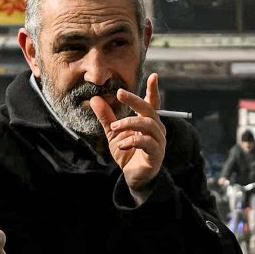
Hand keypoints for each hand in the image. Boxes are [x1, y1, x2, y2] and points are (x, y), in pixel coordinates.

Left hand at [94, 73, 167, 196]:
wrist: (132, 177)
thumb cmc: (127, 153)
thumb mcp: (114, 133)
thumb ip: (107, 117)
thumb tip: (95, 99)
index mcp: (148, 121)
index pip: (152, 103)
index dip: (153, 90)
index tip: (153, 76)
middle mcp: (156, 129)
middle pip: (149, 110)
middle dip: (134, 100)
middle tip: (120, 94)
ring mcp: (159, 142)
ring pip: (148, 124)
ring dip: (129, 123)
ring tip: (115, 127)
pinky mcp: (156, 154)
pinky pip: (147, 143)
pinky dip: (132, 140)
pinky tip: (121, 144)